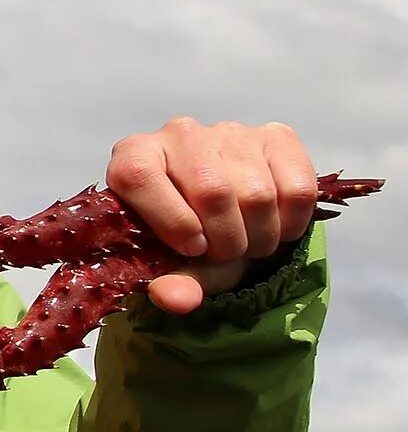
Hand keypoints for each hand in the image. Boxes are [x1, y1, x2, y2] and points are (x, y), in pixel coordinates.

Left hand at [104, 118, 319, 313]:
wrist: (235, 222)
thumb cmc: (193, 238)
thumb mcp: (178, 264)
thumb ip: (173, 282)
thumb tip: (173, 299)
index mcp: (134, 156)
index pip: (139, 176)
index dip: (171, 221)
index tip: (192, 248)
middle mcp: (179, 133)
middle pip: (211, 190)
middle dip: (226, 240)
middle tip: (227, 253)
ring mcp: (230, 131)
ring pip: (257, 193)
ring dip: (261, 236)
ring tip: (250, 243)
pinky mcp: (277, 137)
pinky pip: (298, 188)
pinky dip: (292, 223)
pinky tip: (277, 227)